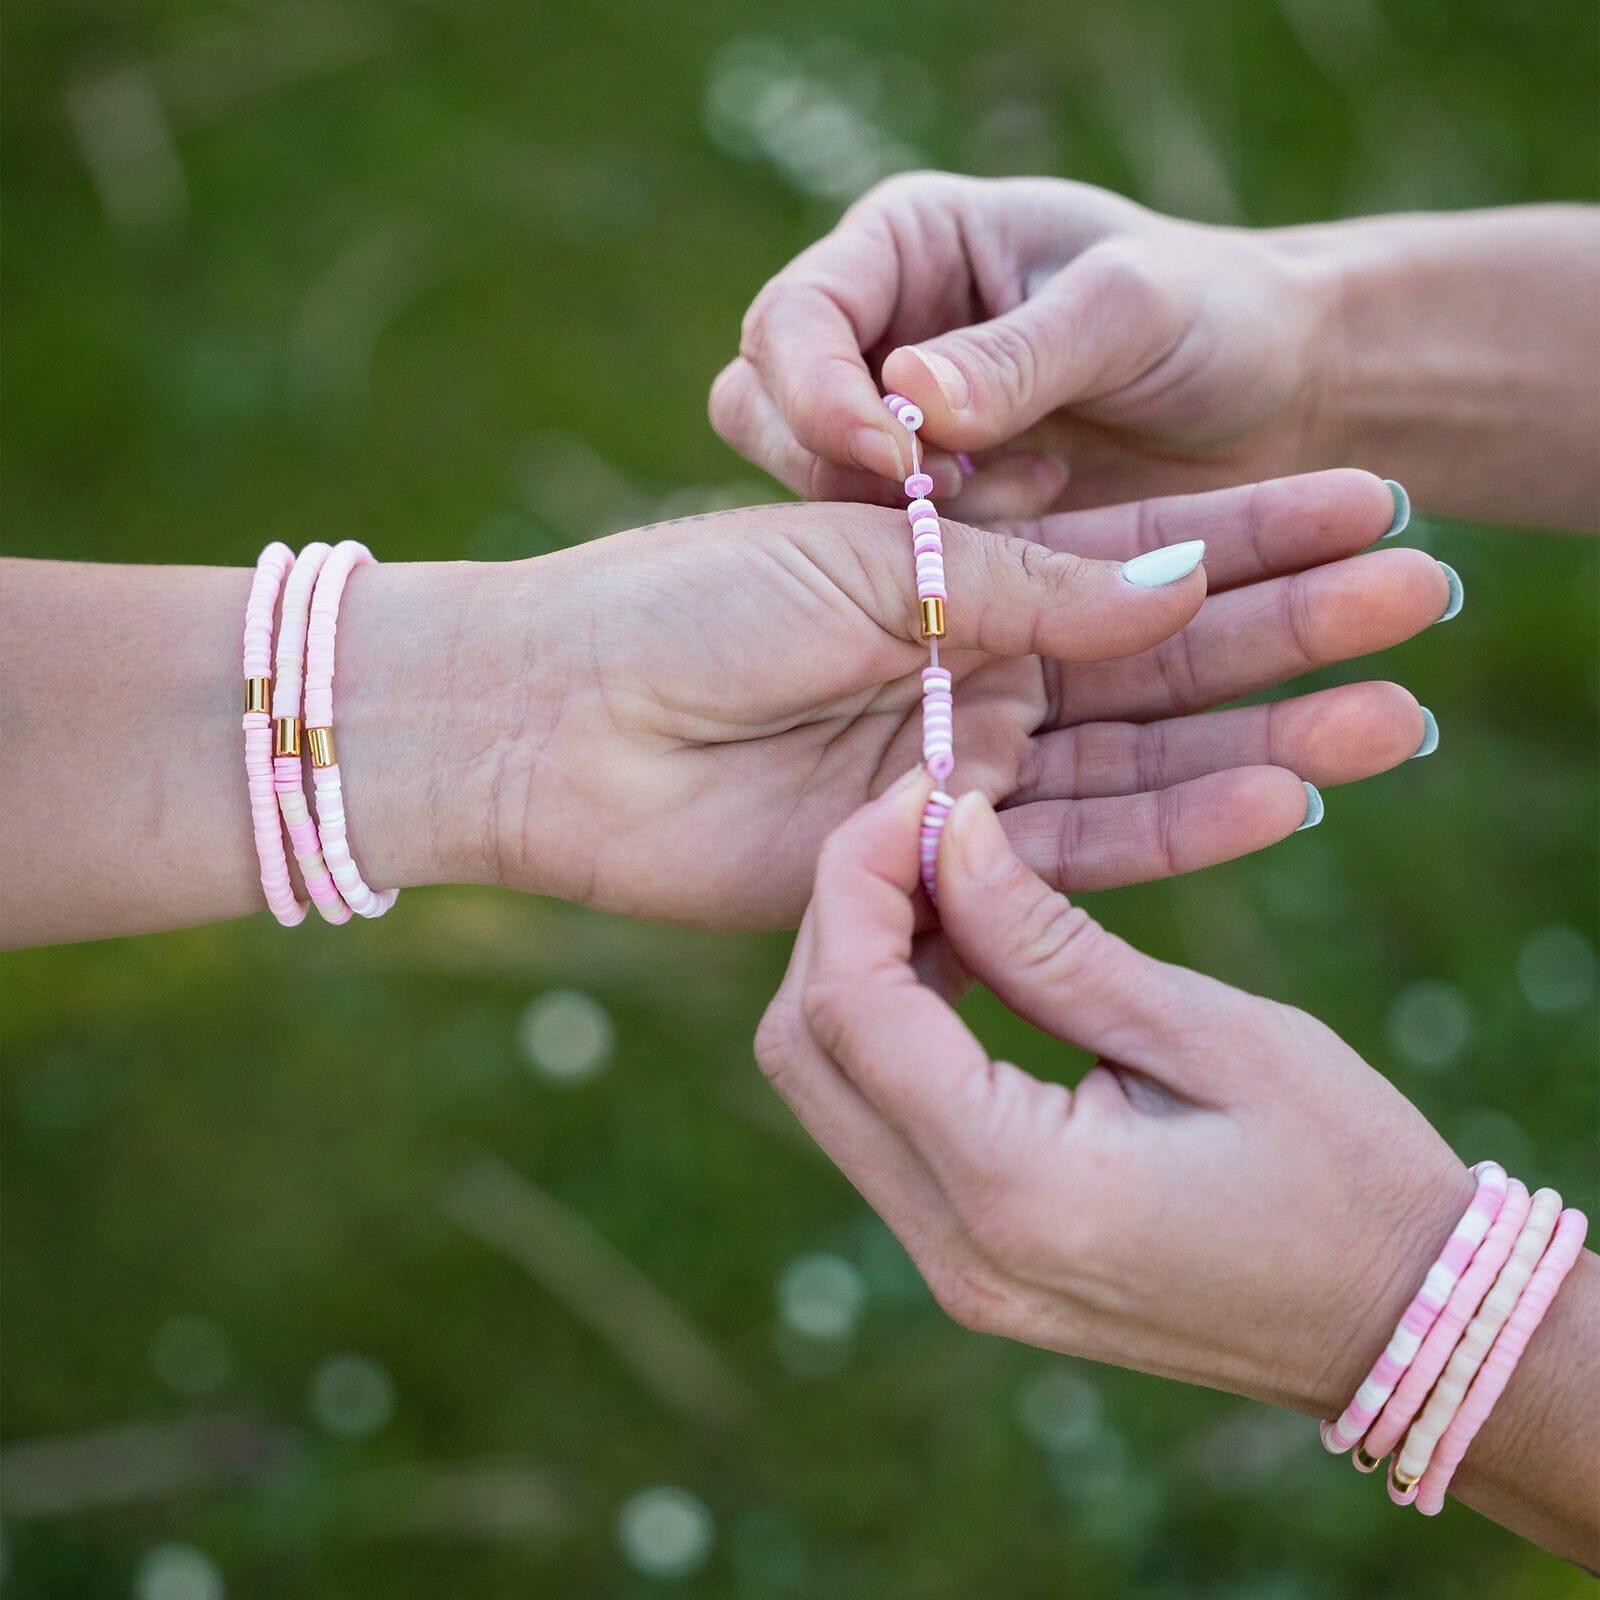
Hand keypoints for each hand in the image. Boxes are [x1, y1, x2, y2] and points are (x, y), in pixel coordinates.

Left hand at [435, 469, 1449, 927]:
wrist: (554, 727)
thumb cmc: (682, 610)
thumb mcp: (872, 561)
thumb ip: (1028, 587)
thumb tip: (1186, 570)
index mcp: (948, 570)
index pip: (1131, 547)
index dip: (1253, 528)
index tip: (1371, 505)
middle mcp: (965, 670)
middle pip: (1154, 656)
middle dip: (1288, 630)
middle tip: (1423, 605)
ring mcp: (958, 770)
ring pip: (1135, 754)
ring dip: (1260, 736)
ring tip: (1391, 715)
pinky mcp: (936, 862)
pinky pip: (1072, 848)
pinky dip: (1173, 828)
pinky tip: (1280, 800)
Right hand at [710, 173, 1338, 515]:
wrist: (1278, 390)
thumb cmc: (1214, 311)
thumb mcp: (1126, 310)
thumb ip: (1020, 354)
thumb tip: (905, 398)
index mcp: (904, 247)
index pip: (792, 318)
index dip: (814, 392)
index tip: (891, 456)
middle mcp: (880, 334)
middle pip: (767, 409)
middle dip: (841, 466)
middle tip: (947, 490)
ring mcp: (898, 428)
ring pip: (815, 490)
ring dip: (899, 518)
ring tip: (1031, 491)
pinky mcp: (933, 507)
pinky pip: (885, 545)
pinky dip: (944, 553)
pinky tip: (1040, 519)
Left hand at [753, 774, 1599, 1562]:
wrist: (1404, 1322)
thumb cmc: (1345, 1173)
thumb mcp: (1209, 1032)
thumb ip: (1049, 940)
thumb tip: (944, 834)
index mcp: (1017, 1189)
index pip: (852, 1010)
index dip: (855, 881)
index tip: (914, 791)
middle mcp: (953, 1246)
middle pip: (804, 1049)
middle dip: (838, 916)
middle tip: (917, 823)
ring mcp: (951, 1267)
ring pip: (825, 1085)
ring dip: (858, 967)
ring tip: (942, 875)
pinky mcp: (966, 1259)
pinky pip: (877, 1121)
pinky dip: (890, 1027)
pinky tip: (959, 956)